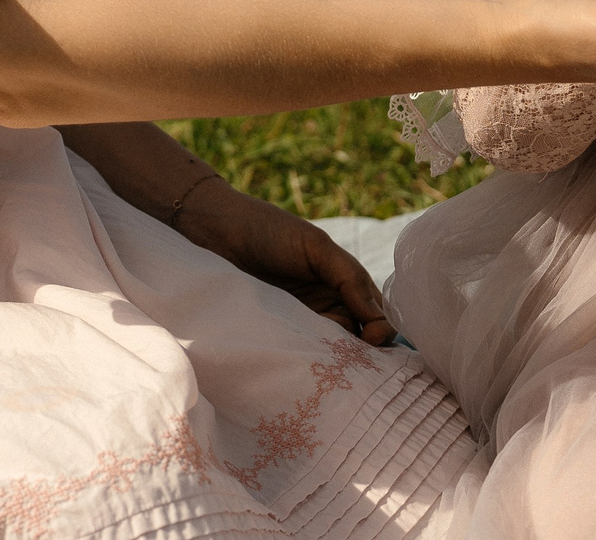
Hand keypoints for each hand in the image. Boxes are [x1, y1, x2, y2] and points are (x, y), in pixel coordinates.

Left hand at [173, 180, 395, 345]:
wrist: (214, 230)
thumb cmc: (268, 230)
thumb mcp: (316, 246)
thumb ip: (349, 277)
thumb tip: (380, 319)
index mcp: (342, 284)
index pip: (375, 315)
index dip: (382, 329)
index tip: (376, 339)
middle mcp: (325, 306)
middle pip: (355, 339)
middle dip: (360, 352)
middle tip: (356, 362)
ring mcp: (299, 322)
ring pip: (326, 350)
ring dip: (331, 359)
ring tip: (331, 365)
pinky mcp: (273, 334)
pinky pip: (296, 352)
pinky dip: (303, 360)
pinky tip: (305, 364)